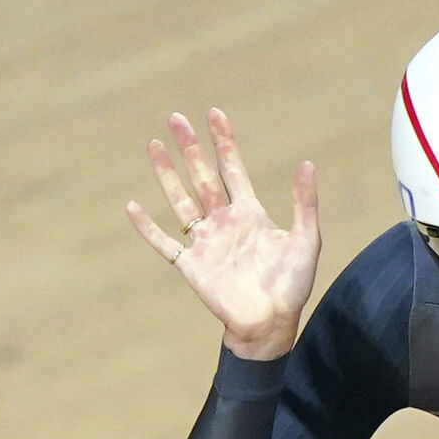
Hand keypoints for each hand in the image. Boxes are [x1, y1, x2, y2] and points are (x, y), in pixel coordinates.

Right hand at [125, 107, 320, 361]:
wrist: (271, 324)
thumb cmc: (291, 285)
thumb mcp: (305, 239)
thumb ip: (304, 203)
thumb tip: (307, 164)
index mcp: (250, 213)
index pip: (233, 168)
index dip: (223, 142)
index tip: (213, 114)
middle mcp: (224, 222)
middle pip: (202, 176)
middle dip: (190, 148)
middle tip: (175, 118)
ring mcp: (206, 242)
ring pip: (180, 200)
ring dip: (167, 174)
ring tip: (153, 146)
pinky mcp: (191, 265)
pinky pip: (164, 243)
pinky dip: (147, 227)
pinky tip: (132, 207)